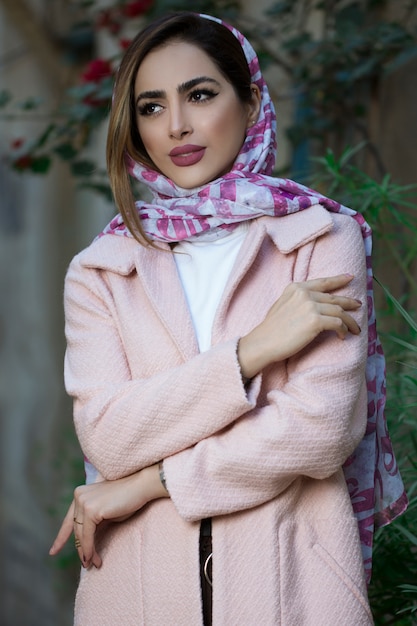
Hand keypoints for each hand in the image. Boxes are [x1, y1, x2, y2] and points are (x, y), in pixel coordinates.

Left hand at [49, 464, 167, 568]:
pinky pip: (87, 536)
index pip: (69, 520)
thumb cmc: (127, 499)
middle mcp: (79, 496)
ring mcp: (84, 502)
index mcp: (81, 494)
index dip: (61, 537)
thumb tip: (85, 543)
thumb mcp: (106, 513)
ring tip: (93, 564)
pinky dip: (89, 549)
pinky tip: (92, 558)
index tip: (53, 552)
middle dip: (81, 549)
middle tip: (88, 564)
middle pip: (76, 530)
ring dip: (86, 552)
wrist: (141, 486)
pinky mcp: (91, 510)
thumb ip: (93, 523)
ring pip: (80, 535)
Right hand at [238, 274, 361, 378]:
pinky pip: (338, 324)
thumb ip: (297, 301)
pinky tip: (342, 336)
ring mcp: (310, 306)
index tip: (350, 277)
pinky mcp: (315, 321)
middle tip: (359, 306)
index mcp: (296, 288)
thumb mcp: (282, 306)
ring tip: (355, 329)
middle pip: (334, 298)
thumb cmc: (271, 330)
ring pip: (339, 311)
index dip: (338, 279)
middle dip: (349, 302)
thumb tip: (315, 305)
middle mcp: (304, 294)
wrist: (263, 342)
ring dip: (349, 322)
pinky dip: (343, 330)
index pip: (322, 282)